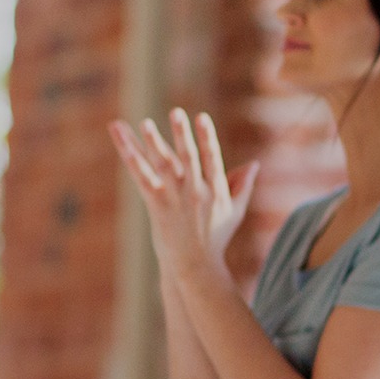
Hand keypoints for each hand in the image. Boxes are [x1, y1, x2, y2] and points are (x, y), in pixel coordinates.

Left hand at [110, 110, 258, 267]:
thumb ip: (242, 185)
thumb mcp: (235, 211)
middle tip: (177, 113)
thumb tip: (254, 164)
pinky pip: (143, 179)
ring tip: (144, 122)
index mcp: (215, 190)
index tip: (202, 118)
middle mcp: (196, 192)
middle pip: (187, 158)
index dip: (207, 137)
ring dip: (152, 142)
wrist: (196, 266)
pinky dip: (133, 161)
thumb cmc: (216, 237)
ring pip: (162, 165)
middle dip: (182, 134)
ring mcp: (175, 199)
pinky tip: (125, 146)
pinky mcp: (157, 206)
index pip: (212, 158)